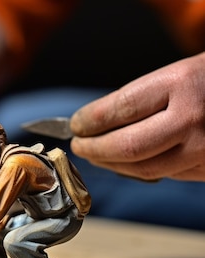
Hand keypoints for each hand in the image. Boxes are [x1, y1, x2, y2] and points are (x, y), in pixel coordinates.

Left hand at [70, 52, 204, 180]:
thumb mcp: (182, 72)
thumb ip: (144, 97)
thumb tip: (97, 121)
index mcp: (182, 84)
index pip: (119, 109)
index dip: (89, 121)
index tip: (74, 124)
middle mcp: (192, 118)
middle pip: (125, 147)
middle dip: (93, 149)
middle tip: (78, 145)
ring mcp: (203, 148)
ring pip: (142, 168)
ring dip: (110, 165)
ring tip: (94, 155)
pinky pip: (164, 174)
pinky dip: (136, 171)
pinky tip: (123, 163)